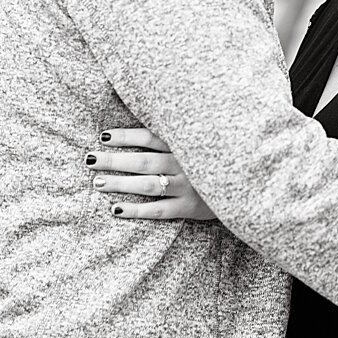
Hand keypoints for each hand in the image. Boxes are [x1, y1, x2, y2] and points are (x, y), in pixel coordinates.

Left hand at [86, 127, 215, 220]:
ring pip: (147, 185)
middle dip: (114, 160)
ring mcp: (187, 187)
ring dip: (120, 183)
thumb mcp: (202, 143)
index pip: (150, 137)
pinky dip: (136, 210)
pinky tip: (116, 209)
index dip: (126, 136)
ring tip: (98, 182)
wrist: (247, 187)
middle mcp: (185, 164)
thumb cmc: (215, 162)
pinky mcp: (189, 208)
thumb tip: (143, 126)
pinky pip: (158, 210)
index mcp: (186, 146)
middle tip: (90, 160)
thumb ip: (177, 136)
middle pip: (143, 161)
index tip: (103, 137)